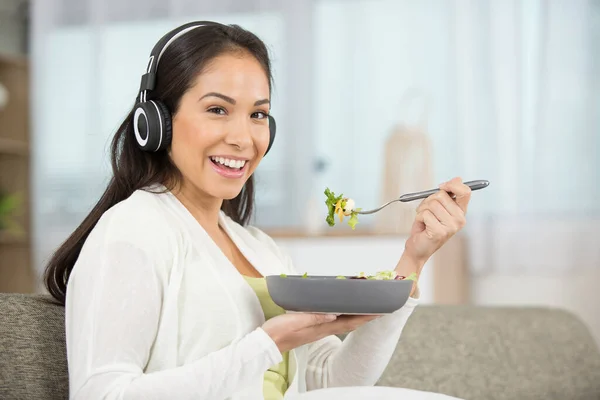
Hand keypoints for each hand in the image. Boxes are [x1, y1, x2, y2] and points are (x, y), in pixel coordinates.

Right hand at [262, 313, 379, 352]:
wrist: (266, 343)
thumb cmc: (278, 331)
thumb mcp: (295, 321)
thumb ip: (314, 317)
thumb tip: (334, 314)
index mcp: (321, 328)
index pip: (349, 322)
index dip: (365, 317)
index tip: (379, 311)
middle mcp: (322, 330)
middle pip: (350, 323)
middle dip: (365, 316)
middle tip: (378, 307)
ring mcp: (317, 330)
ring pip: (343, 322)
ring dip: (355, 315)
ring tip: (365, 308)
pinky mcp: (311, 328)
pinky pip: (333, 321)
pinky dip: (342, 315)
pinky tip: (341, 311)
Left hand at [404, 177, 470, 263]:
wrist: (418, 247)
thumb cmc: (427, 226)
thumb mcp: (438, 207)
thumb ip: (447, 193)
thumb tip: (458, 178)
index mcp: (461, 211)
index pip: (465, 192)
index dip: (452, 185)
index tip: (441, 187)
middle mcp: (460, 219)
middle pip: (441, 195)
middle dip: (428, 200)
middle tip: (427, 211)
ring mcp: (451, 226)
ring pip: (432, 204)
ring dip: (422, 210)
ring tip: (424, 220)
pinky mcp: (440, 232)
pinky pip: (425, 214)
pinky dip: (419, 218)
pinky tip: (423, 226)